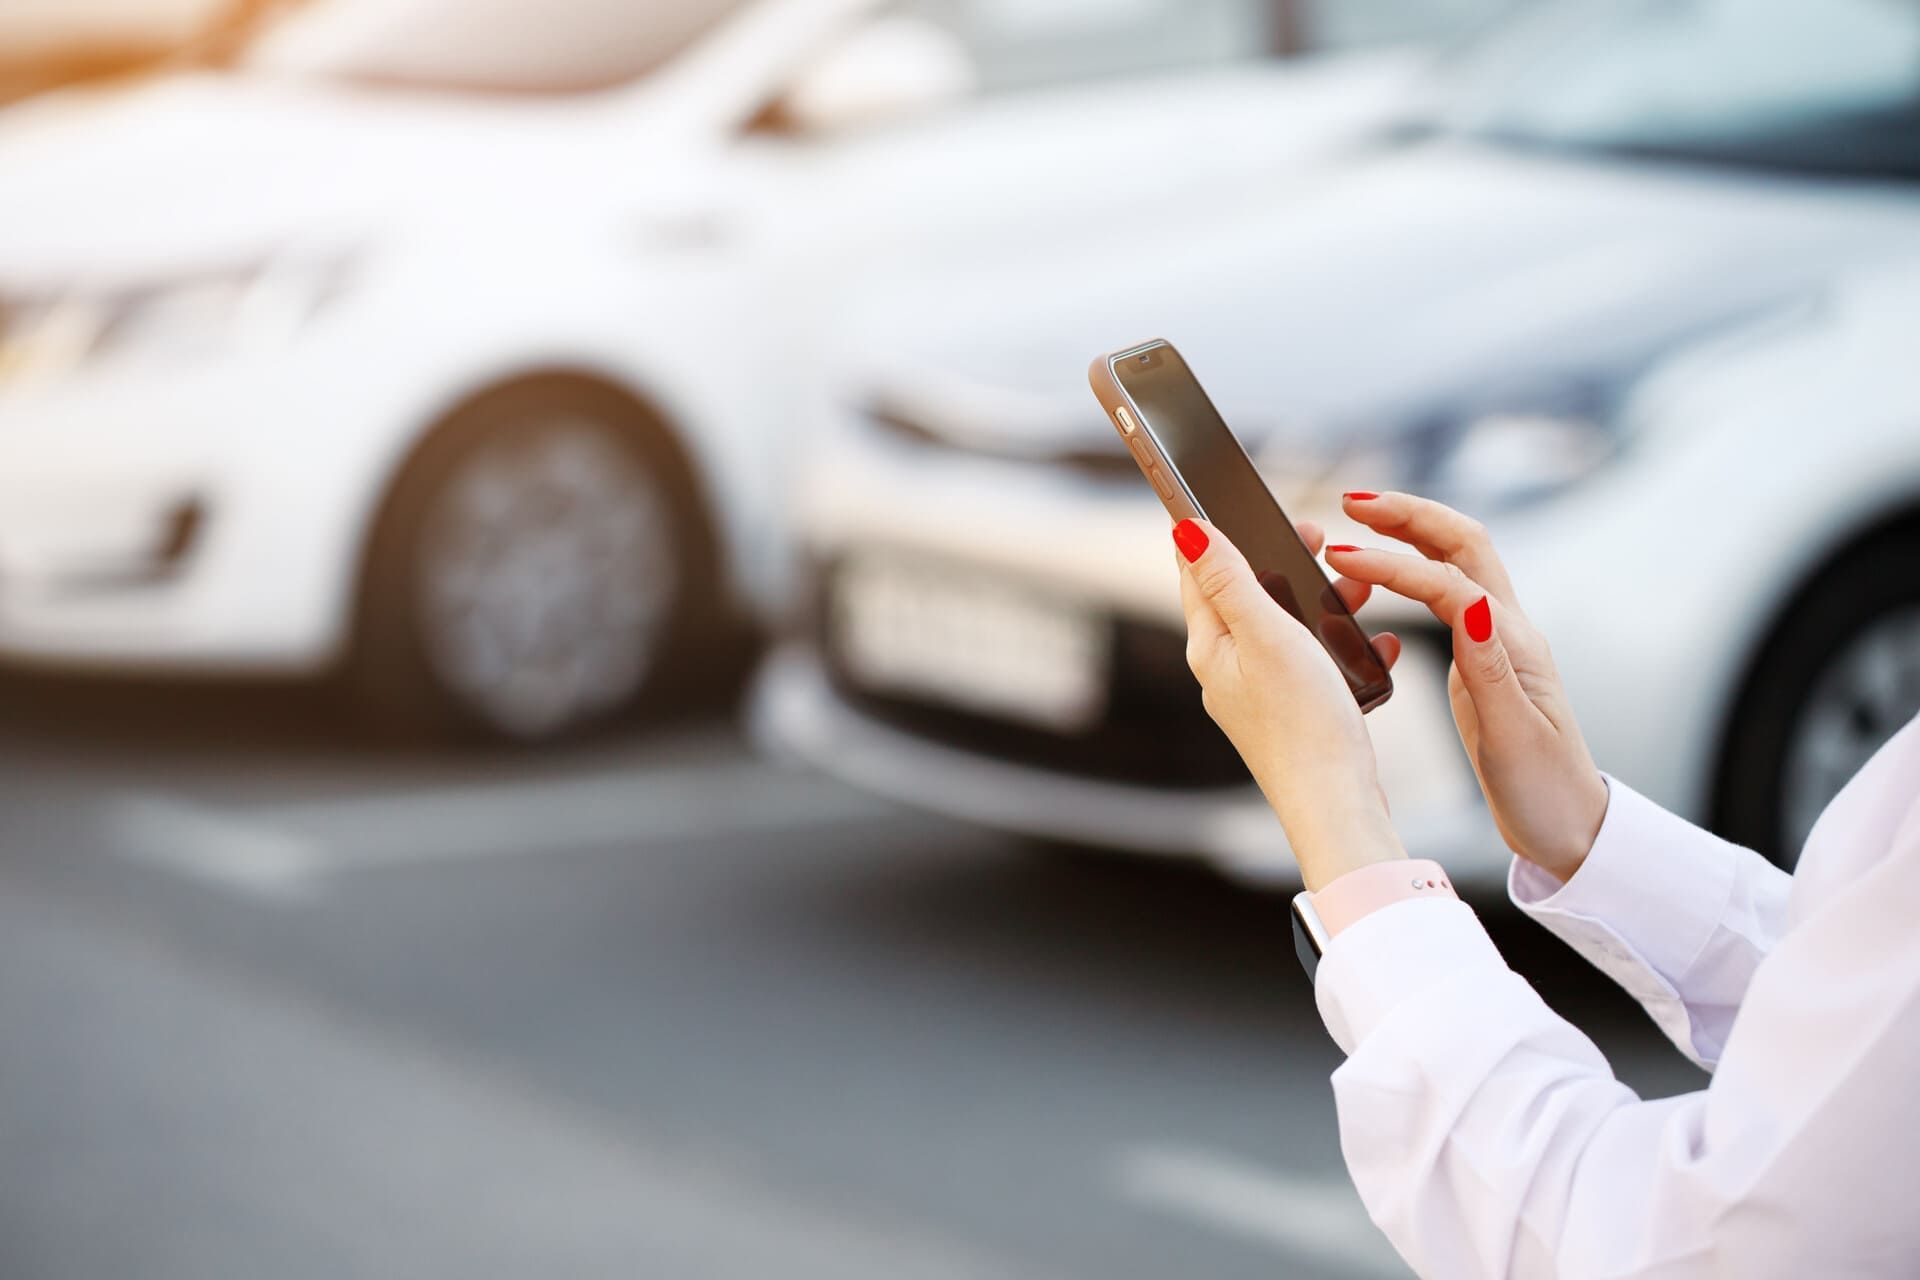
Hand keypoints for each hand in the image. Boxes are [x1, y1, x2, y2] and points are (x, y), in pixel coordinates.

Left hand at [1173, 517, 1406, 889]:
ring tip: (1357, 585)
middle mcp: (1227, 670)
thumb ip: (1229, 580)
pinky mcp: (1294, 714)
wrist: (1338, 804)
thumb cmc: (1302, 723)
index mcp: (1211, 647)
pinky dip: (1342, 643)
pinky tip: (1374, 643)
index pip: (1197, 573)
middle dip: (1281, 560)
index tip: (1227, 494)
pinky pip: (1314, 661)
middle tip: (1316, 534)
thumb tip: (1185, 529)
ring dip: (1321, 599)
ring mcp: (1260, 694)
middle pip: (1246, 595)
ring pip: (1287, 626)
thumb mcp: (1266, 635)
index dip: (1214, 530)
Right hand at [1327, 491, 1607, 881]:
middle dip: (1407, 515)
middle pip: (1460, 544)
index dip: (1393, 565)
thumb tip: (1466, 604)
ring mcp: (1493, 642)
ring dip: (1407, 533)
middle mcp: (1505, 632)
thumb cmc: (1543, 790)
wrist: (1570, 827)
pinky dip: (1409, 570)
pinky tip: (1380, 576)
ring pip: (1451, 563)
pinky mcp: (1479, 659)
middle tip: (1351, 501)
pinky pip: (1443, 594)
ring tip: (1355, 523)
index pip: (1448, 583)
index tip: (1340, 556)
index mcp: (1512, 647)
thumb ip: (1487, 668)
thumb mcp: (1512, 735)